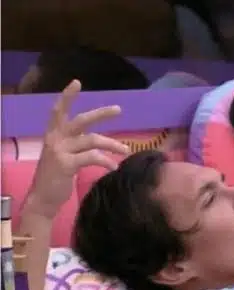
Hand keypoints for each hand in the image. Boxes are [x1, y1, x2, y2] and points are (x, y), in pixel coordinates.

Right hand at [25, 80, 129, 218]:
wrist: (43, 199)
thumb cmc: (57, 177)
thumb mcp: (65, 155)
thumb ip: (77, 144)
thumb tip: (101, 140)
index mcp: (54, 134)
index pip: (58, 110)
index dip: (67, 96)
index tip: (76, 82)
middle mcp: (55, 139)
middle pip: (80, 120)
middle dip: (100, 114)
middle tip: (119, 109)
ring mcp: (60, 151)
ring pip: (92, 140)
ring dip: (112, 144)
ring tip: (126, 150)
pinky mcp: (66, 165)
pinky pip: (92, 158)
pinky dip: (106, 161)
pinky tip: (113, 167)